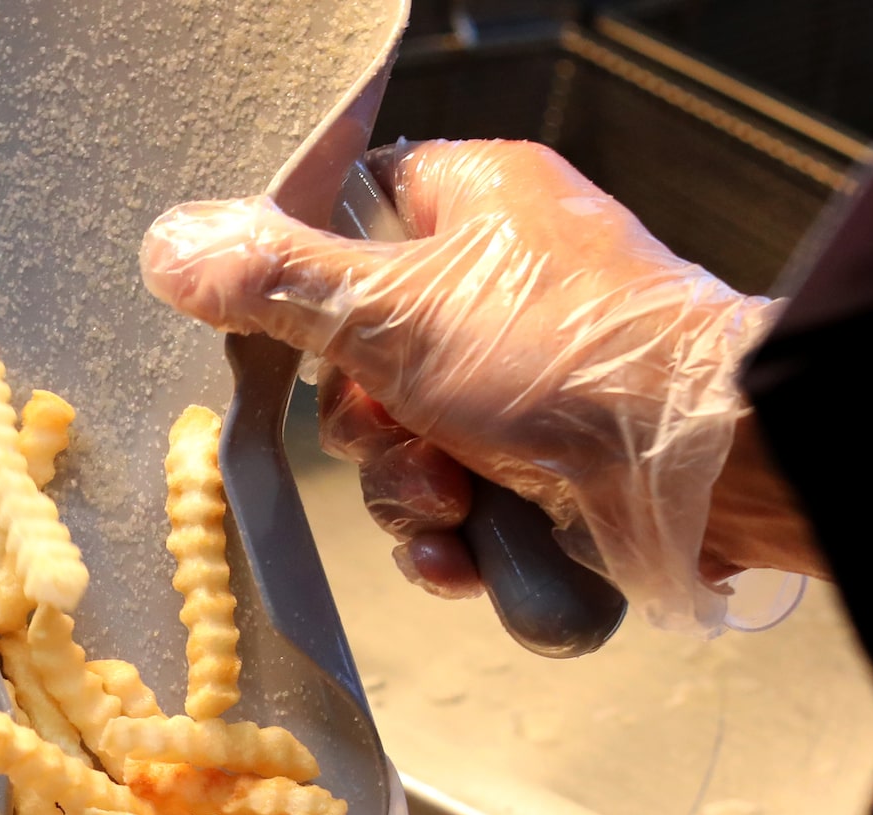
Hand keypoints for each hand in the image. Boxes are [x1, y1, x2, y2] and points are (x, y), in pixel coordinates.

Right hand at [141, 140, 818, 630]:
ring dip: (404, 493)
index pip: (348, 215)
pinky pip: (456, 503)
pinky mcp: (547, 462)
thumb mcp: (391, 309)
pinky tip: (466, 553)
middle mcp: (500, 283)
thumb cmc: (564, 359)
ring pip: (402, 445)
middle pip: (359, 358)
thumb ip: (274, 282)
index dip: (309, 289)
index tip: (303, 340)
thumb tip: (170, 246)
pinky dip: (450, 537)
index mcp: (472, 203)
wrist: (702, 469)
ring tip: (450, 503)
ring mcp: (526, 377)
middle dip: (365, 429)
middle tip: (399, 438)